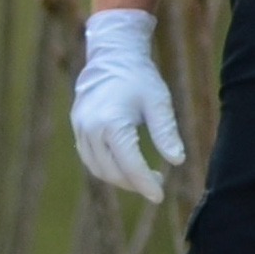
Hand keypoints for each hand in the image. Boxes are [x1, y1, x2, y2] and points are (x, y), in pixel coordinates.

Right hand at [71, 9, 186, 200]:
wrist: (112, 57)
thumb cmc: (139, 78)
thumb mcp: (159, 103)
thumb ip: (166, 133)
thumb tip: (176, 161)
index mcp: (112, 123)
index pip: (129, 165)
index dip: (145, 184)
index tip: (159, 197)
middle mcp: (91, 129)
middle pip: (111, 171)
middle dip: (134, 183)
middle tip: (156, 185)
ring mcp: (80, 130)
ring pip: (98, 169)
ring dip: (119, 179)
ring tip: (142, 178)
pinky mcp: (77, 129)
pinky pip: (90, 158)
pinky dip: (106, 168)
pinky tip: (124, 166)